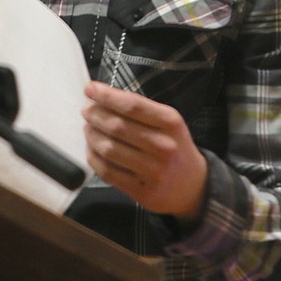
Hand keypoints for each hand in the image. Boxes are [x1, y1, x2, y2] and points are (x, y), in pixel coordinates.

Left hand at [81, 80, 207, 222]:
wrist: (194, 186)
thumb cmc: (175, 146)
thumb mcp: (168, 122)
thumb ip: (141, 109)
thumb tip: (102, 96)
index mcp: (170, 123)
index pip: (132, 105)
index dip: (106, 96)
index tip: (89, 88)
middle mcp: (163, 146)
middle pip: (118, 127)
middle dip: (95, 115)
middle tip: (86, 110)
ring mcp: (153, 171)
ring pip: (109, 149)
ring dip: (92, 136)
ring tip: (88, 128)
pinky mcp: (142, 192)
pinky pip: (108, 172)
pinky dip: (94, 158)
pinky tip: (92, 149)